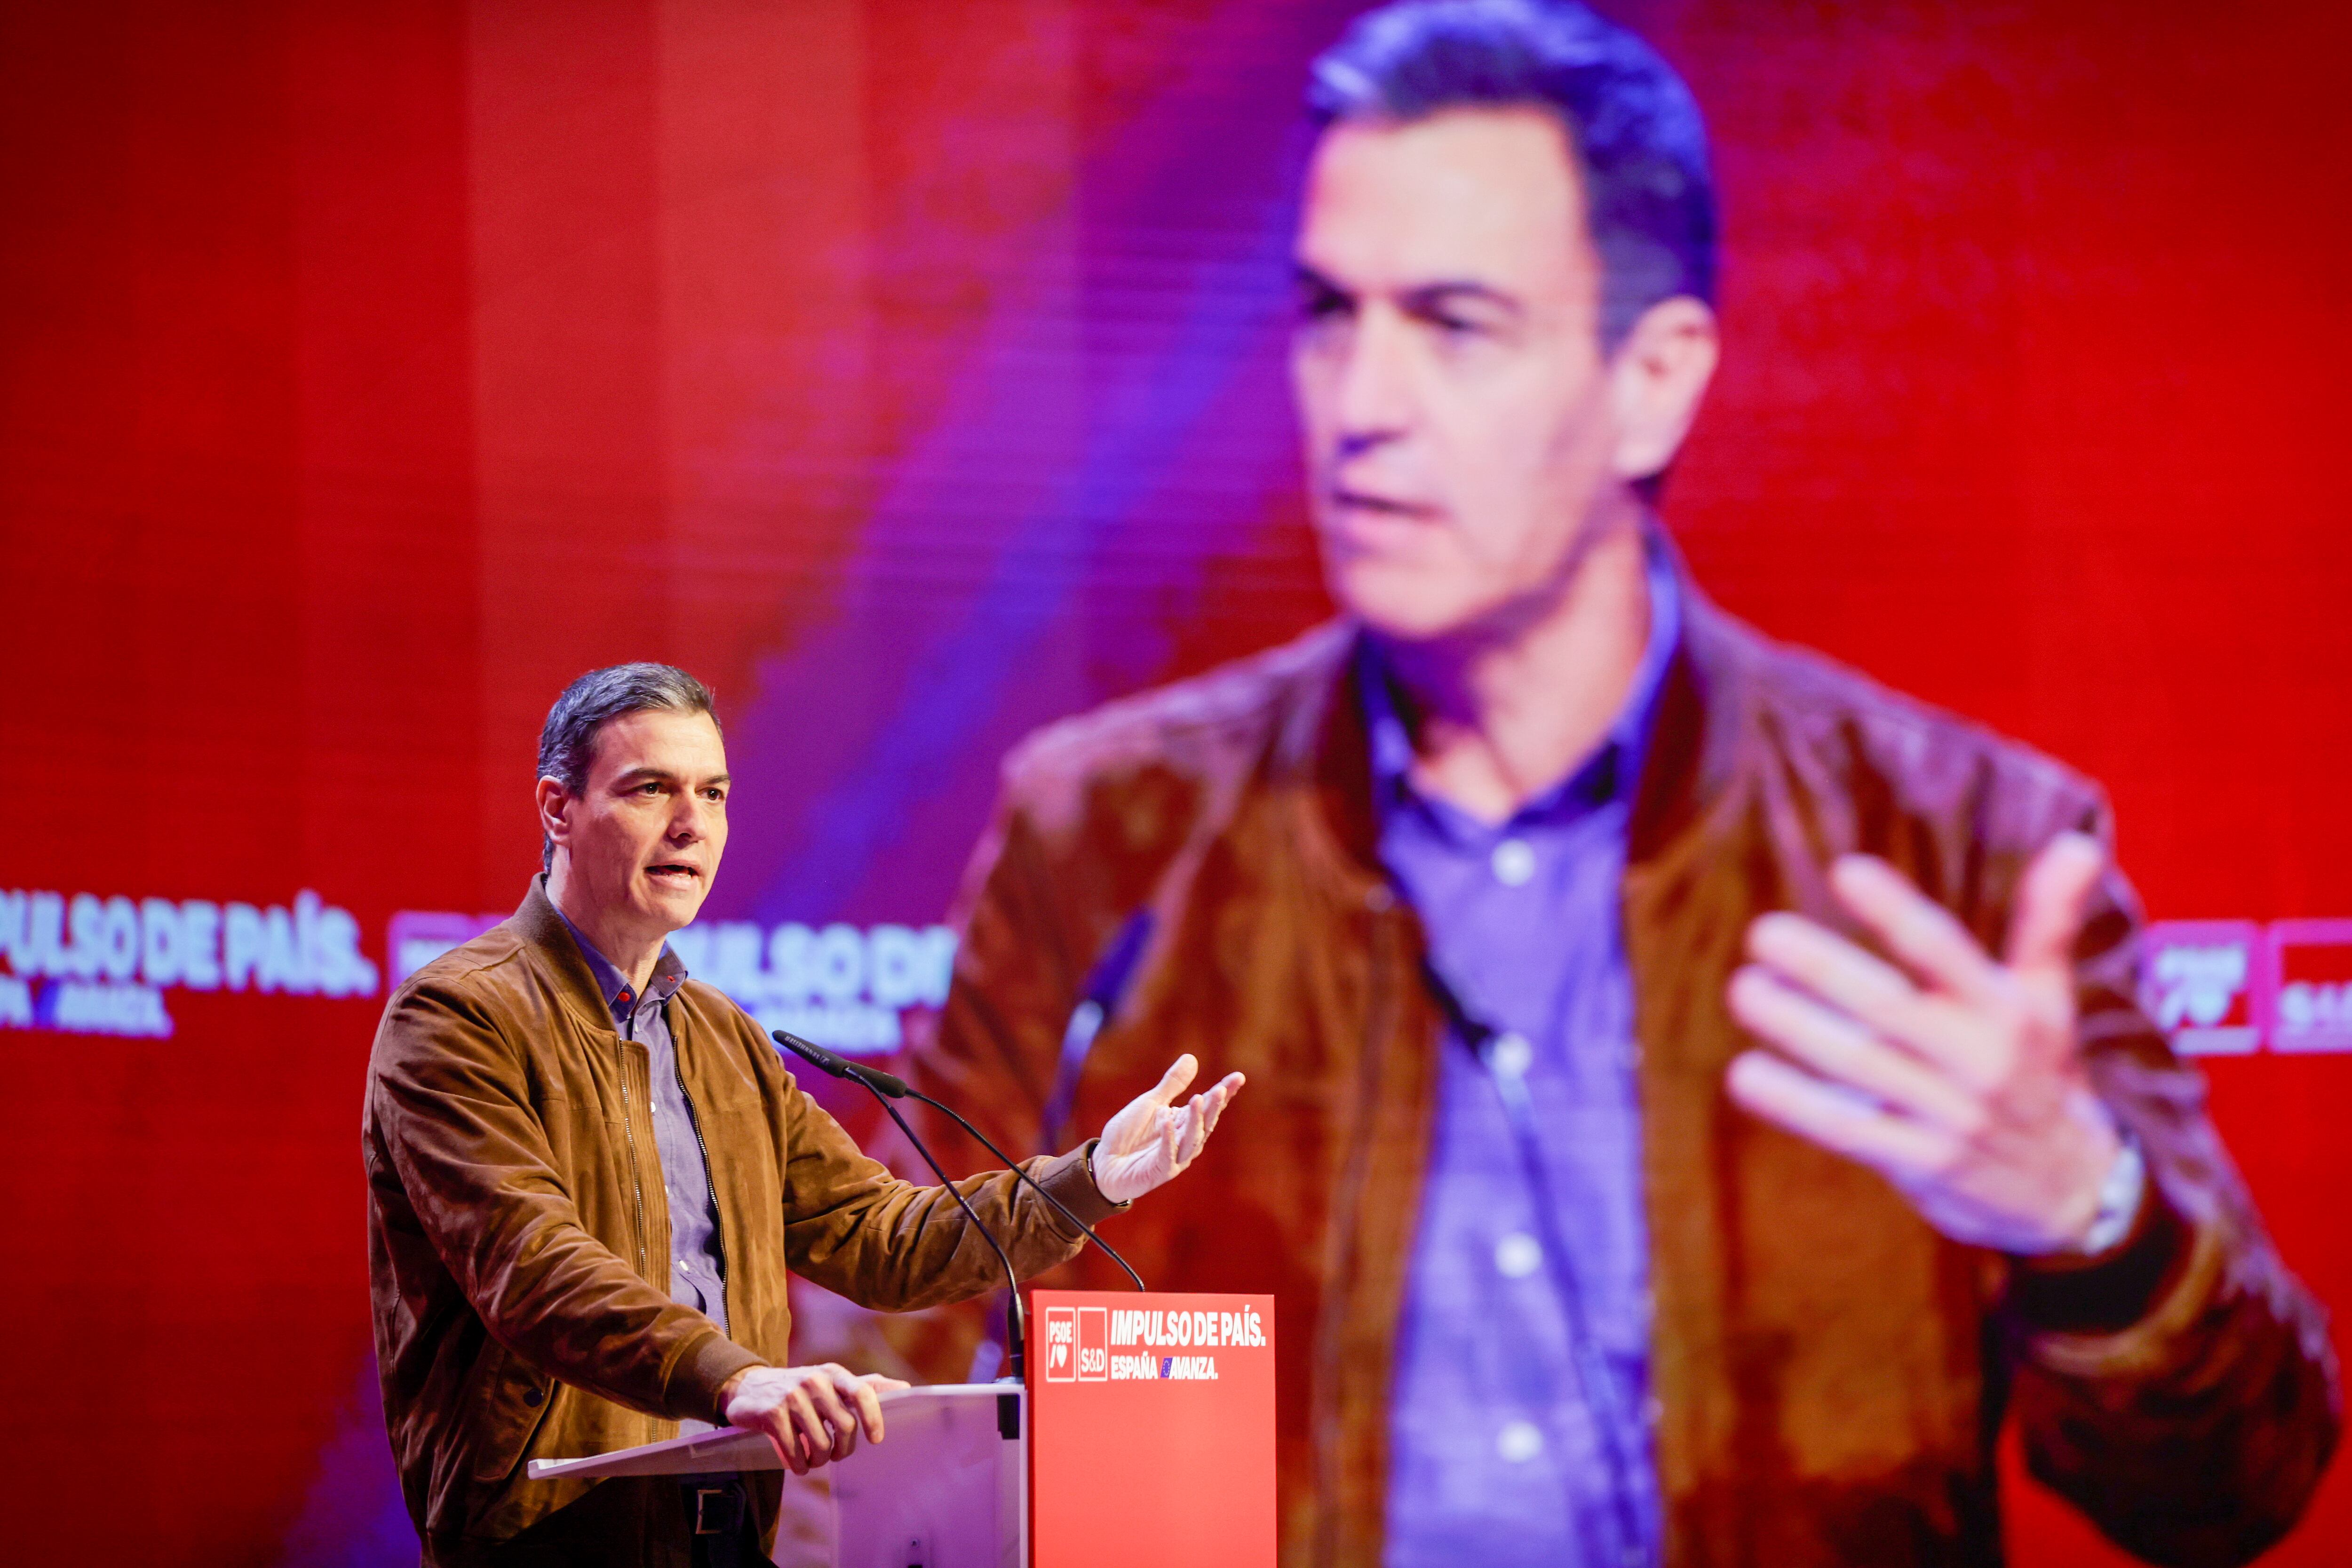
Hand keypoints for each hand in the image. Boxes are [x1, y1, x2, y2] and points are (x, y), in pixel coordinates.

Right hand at [718, 1364, 907, 1474]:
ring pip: (821, 1443)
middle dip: (843, 1449)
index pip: (863, 1391)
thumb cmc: (800, 1389)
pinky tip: (800, 1464)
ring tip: (815, 1459)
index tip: (876, 1440)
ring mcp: (792, 1396)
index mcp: (833, 1373)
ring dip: (820, 1460)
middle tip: (836, 1454)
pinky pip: (796, 1451)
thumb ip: (866, 1386)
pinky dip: (801, 1465)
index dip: (874, 1418)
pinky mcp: (773, 1414)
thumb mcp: (831, 1382)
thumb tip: (905, 1388)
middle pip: (845, 1426)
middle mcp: (815, 1381)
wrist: (749, 1387)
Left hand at [1090, 1054, 1245, 1204]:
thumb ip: (1172, 1084)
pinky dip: (1168, 1137)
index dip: (1224, 1093)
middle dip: (1214, 1107)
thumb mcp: (1151, 1103)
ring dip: (1195, 1120)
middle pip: (1205, 1123)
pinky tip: (1168, 1119)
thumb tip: (1192, 1057)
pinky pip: (1167, 1154)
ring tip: (1197, 1098)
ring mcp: (1175, 1158)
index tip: (1238, 1077)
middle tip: (1221, 1090)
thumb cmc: (1129, 1134)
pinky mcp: (1160, 1171)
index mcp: (1184, 1123)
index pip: (1208, 1107)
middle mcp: (1184, 1141)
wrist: (1104, 1163)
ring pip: (1191, 1139)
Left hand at [1724, 832, 2119, 1253]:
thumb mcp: (2049, 999)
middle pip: (1889, 1007)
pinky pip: (1847, 1131)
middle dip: (1823, 969)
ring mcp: (1949, 1116)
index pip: (1947, 952)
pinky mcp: (1920, 1165)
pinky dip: (1794, 1103)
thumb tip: (2077, 841)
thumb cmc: (2039, 1073)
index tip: (1845, 871)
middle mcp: (1979, 1061)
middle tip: (1762, 933)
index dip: (1896, 911)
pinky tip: (1745, 1074)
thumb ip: (2047, 920)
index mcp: (2008, 1011)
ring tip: (1744, 989)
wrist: (2070, 1193)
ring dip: (1795, 1027)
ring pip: (1859, 1066)